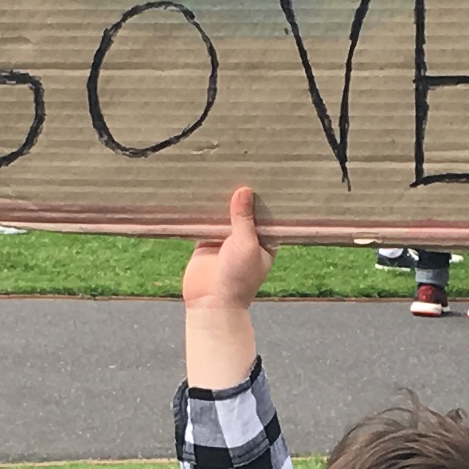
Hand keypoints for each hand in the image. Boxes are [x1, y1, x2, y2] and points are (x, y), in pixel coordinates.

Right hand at [183, 183, 274, 310]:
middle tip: (241, 165)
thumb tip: (244, 190)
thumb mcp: (246, 244)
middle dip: (242, 194)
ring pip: (224, 212)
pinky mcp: (206, 239)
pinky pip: (205, 219)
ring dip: (222, 199)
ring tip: (221, 171)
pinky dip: (203, 208)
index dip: (265, 196)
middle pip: (245, 210)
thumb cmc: (238, 279)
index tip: (264, 174)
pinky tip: (202, 189)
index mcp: (265, 240)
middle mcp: (247, 237)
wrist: (211, 303)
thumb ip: (244, 218)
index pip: (267, 213)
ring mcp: (226, 238)